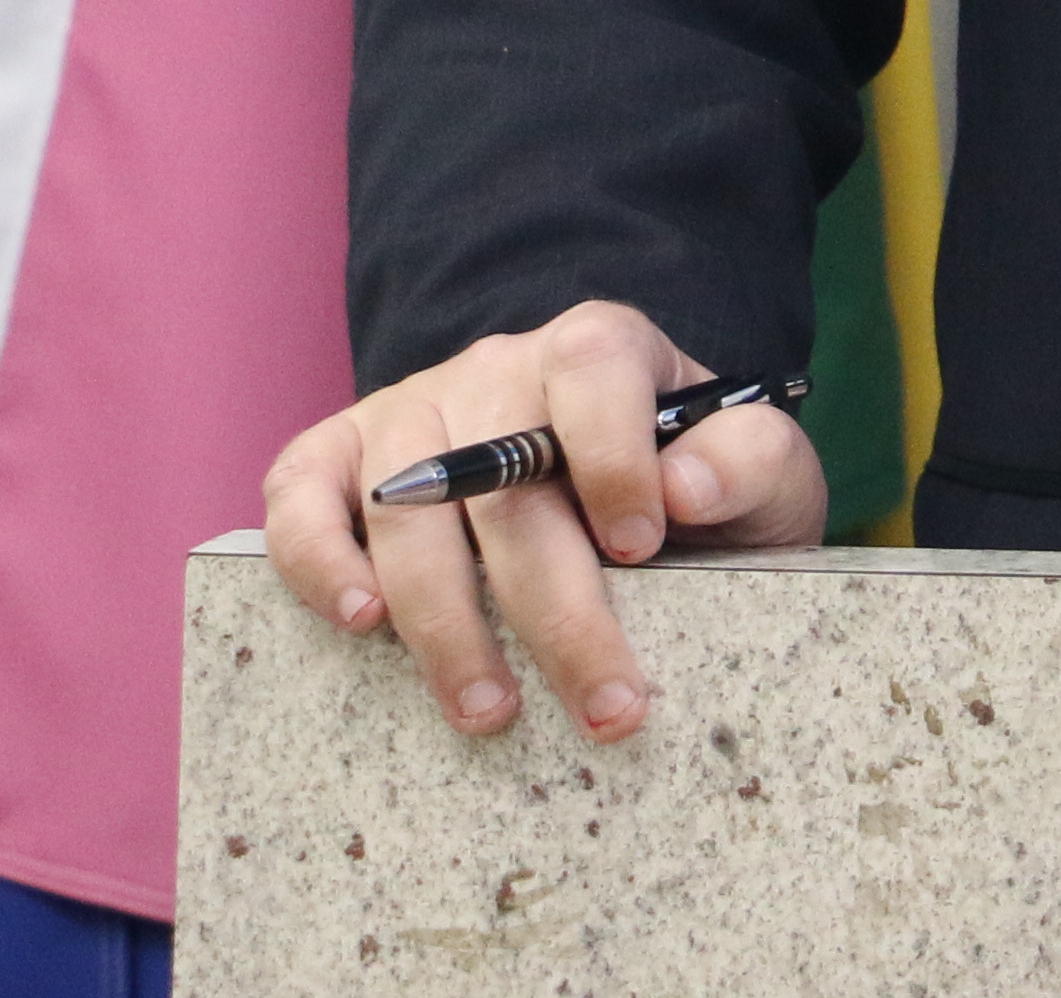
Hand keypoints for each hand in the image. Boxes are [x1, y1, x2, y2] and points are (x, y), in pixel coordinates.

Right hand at [259, 300, 828, 742]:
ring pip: (404, 505)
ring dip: (443, 621)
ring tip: (491, 710)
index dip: (611, 454)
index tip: (642, 545)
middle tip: (604, 706)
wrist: (620, 506)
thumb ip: (749, 460)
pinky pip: (299, 494)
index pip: (593, 366)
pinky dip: (316, 559)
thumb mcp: (761, 475)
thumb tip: (685, 486)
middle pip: (503, 476)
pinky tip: (361, 624)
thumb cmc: (693, 492)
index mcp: (601, 351)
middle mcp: (496, 367)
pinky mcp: (338, 459)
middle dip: (555, 605)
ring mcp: (409, 410)